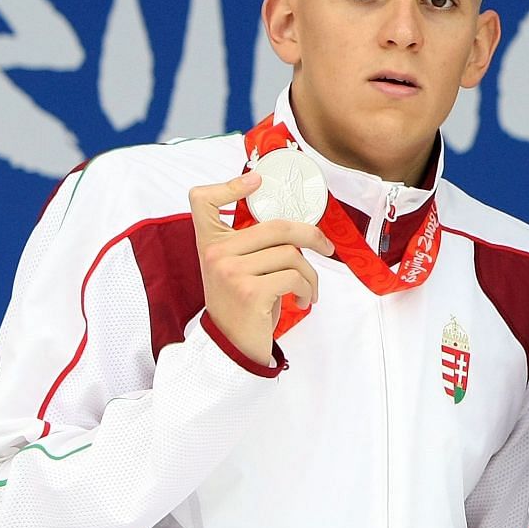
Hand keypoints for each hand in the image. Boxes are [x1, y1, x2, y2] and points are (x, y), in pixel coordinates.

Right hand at [189, 172, 334, 365]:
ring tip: (307, 289)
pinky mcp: (250, 291)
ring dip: (310, 274)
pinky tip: (302, 300)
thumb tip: (296, 229)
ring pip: (291, 255)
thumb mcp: (236, 268)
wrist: (232, 346)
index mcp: (209, 242)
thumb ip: (250, 245)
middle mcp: (215, 252)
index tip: (257, 181)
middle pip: (276, 226)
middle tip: (326, 247)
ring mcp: (231, 271)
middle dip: (311, 236)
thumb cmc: (242, 304)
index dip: (229, 185)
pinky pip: (294, 277)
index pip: (202, 200)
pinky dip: (307, 289)